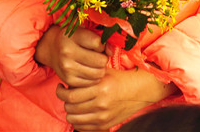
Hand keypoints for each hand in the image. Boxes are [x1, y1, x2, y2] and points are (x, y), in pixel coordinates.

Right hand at [34, 25, 107, 87]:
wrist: (52, 49)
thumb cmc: (74, 38)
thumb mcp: (85, 32)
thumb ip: (101, 38)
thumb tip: (112, 51)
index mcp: (72, 37)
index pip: (98, 44)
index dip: (102, 45)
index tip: (98, 45)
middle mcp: (67, 52)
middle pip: (101, 60)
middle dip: (103, 58)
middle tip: (98, 56)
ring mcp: (67, 68)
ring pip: (98, 73)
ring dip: (100, 69)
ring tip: (94, 63)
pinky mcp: (69, 80)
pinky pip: (92, 82)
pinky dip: (94, 77)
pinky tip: (89, 70)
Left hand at [56, 67, 175, 130]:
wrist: (139, 90)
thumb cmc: (119, 78)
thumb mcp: (103, 72)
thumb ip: (85, 76)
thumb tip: (66, 81)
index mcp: (100, 88)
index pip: (71, 96)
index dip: (60, 92)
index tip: (61, 87)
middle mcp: (101, 104)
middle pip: (70, 108)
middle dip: (65, 101)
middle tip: (67, 95)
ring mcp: (103, 117)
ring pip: (74, 119)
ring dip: (71, 111)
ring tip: (73, 104)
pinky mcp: (105, 125)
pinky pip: (82, 127)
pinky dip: (78, 120)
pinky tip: (80, 112)